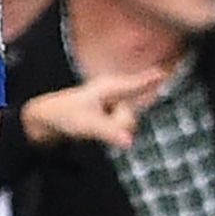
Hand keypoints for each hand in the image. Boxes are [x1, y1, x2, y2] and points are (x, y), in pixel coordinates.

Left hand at [22, 69, 168, 147]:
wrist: (49, 119)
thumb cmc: (66, 116)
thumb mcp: (87, 125)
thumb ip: (110, 133)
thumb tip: (130, 142)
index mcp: (109, 87)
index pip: (135, 85)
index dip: (150, 79)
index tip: (165, 72)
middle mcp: (115, 93)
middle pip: (131, 117)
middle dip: (119, 126)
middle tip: (95, 124)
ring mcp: (114, 103)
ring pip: (128, 125)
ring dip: (114, 131)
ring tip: (93, 125)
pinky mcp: (113, 114)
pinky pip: (122, 127)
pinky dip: (113, 132)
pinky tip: (99, 128)